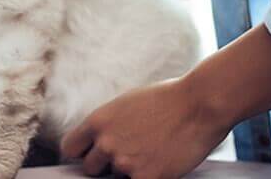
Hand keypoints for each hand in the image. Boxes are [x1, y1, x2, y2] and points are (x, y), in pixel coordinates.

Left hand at [60, 78, 228, 178]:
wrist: (199, 104)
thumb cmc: (168, 100)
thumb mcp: (126, 105)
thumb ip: (108, 125)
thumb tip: (98, 142)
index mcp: (98, 121)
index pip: (70, 148)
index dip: (82, 153)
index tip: (90, 154)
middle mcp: (106, 143)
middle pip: (90, 168)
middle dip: (105, 164)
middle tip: (128, 154)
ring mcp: (125, 163)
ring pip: (117, 177)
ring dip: (131, 170)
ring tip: (152, 151)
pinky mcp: (147, 178)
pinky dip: (148, 176)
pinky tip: (160, 162)